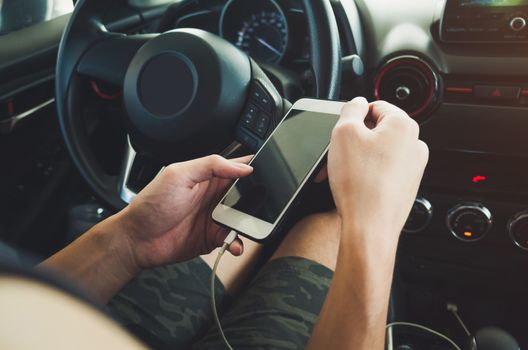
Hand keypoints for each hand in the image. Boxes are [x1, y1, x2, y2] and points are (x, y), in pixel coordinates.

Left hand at [116, 155, 252, 270]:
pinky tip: (234, 244)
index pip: (236, 167)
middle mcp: (214, 196)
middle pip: (246, 194)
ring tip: (248, 226)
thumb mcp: (178, 175)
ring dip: (250, 223)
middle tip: (264, 203)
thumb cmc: (150, 205)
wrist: (137, 240)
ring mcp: (215, 217)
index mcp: (207, 176)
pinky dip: (238, 242)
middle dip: (258, 198)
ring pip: (243, 218)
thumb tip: (241, 167)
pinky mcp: (213, 237)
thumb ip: (210, 165)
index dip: (253, 167)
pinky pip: (233, 239)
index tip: (269, 170)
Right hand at [328, 98, 428, 247]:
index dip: (353, 117)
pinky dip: (365, 173)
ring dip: (356, 158)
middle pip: (376, 131)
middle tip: (336, 154)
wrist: (370, 226)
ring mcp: (412, 168)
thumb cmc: (360, 184)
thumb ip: (350, 110)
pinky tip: (352, 184)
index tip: (342, 130)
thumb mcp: (343, 133)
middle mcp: (414, 145)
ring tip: (340, 172)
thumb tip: (357, 103)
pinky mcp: (405, 186)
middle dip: (352, 141)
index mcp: (403, 126)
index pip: (376, 106)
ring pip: (376, 152)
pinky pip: (381, 171)